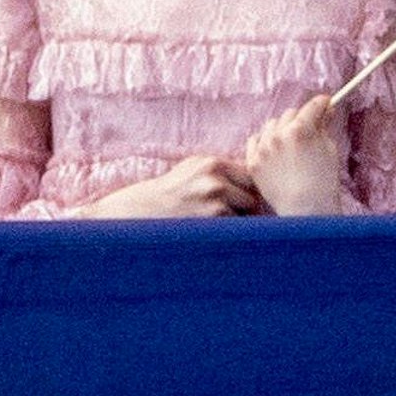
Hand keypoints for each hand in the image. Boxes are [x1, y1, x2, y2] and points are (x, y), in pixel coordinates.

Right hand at [69, 155, 258, 218]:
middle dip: (244, 207)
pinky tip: (208, 232)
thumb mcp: (190, 173)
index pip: (248, 176)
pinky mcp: (215, 216)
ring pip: (248, 211)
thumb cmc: (168, 197)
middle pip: (252, 193)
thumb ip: (219, 173)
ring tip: (212, 224)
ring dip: (237, 221)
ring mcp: (215, 195)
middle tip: (222, 216)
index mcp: (210, 163)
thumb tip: (254, 183)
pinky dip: (228, 232)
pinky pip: (238, 226)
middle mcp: (214, 176)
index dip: (242, 192)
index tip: (230, 202)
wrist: (140, 215)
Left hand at [244, 95, 342, 215]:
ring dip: (281, 129)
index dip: (322, 103)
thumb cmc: (323, 182)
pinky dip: (264, 141)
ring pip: (271, 125)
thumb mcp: (329, 149)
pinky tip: (273, 149)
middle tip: (309, 126)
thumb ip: (323, 127)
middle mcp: (278, 135)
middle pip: (290, 114)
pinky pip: (255, 140)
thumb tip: (325, 110)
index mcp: (300, 130)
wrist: (306, 209)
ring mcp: (263, 148)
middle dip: (301, 118)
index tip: (326, 103)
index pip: (312, 107)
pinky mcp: (253, 161)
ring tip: (291, 142)